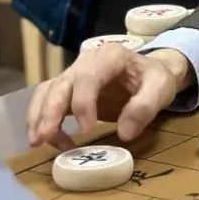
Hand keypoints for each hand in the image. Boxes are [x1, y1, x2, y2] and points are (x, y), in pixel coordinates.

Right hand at [27, 45, 192, 148]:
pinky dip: (41, 120)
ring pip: (47, 91)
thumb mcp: (161, 88)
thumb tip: (124, 133)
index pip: (88, 77)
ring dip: (38, 117)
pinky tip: (48, 141)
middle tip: (44, 138)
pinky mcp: (68, 90)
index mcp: (110, 56)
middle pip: (61, 84)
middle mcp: (86, 62)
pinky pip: (47, 101)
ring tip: (37, 143)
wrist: (149, 74)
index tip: (86, 130)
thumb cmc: (154, 79)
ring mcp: (74, 75)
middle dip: (49, 111)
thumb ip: (145, 107)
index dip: (83, 103)